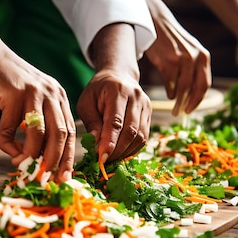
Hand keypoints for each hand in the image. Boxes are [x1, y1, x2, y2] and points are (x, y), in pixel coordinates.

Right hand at [0, 5, 75, 181]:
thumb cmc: (10, 83)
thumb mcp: (33, 99)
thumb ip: (41, 121)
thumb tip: (42, 157)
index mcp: (59, 97)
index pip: (71, 132)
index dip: (68, 157)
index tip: (63, 176)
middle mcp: (51, 94)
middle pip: (59, 135)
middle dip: (53, 161)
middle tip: (45, 178)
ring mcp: (33, 94)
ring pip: (38, 134)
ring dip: (31, 155)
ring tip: (23, 166)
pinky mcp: (13, 96)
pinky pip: (10, 129)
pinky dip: (8, 144)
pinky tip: (8, 150)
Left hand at [78, 23, 150, 162]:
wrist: (118, 76)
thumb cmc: (98, 91)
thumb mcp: (86, 102)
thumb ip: (91, 122)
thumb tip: (97, 144)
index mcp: (118, 91)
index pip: (116, 121)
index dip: (109, 142)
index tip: (100, 157)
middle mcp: (136, 97)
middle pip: (131, 131)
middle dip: (117, 150)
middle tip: (104, 162)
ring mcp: (146, 106)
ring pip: (140, 137)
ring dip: (125, 152)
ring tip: (111, 158)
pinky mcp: (150, 114)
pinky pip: (144, 137)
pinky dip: (132, 149)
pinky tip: (120, 152)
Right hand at [137, 0, 210, 115]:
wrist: (156, 22)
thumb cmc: (172, 40)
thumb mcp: (188, 51)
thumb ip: (193, 68)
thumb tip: (191, 93)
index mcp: (204, 56)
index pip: (205, 84)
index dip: (198, 99)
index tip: (191, 109)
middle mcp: (196, 58)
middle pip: (195, 88)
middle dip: (189, 104)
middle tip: (182, 113)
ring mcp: (182, 59)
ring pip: (182, 88)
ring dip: (178, 100)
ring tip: (173, 107)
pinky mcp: (168, 61)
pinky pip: (170, 83)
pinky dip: (169, 91)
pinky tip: (168, 93)